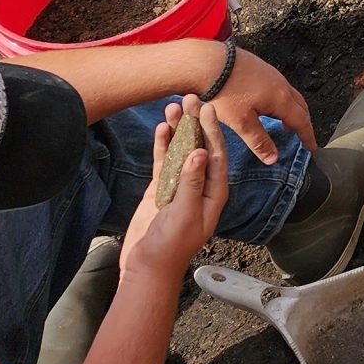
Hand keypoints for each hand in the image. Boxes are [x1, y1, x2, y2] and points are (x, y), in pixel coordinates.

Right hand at [121, 100, 227, 278]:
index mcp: (213, 193)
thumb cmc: (170, 247)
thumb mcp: (183, 214)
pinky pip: (164, 162)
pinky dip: (163, 145)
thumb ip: (190, 183)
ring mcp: (180, 186)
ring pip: (181, 151)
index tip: (208, 108)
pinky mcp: (162, 190)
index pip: (216, 155)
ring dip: (178, 130)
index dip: (213, 131)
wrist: (147, 267)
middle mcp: (200, 186)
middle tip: (191, 97)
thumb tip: (199, 153)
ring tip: (173, 105)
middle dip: (196, 123)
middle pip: (199, 147)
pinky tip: (161, 128)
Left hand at [214, 47, 317, 160]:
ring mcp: (271, 73)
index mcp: (280, 98)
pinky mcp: (260, 68)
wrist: (210, 61)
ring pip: (290, 94)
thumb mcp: (241, 122)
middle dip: (303, 122)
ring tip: (286, 122)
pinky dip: (282, 99)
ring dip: (293, 109)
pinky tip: (267, 103)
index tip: (312, 147)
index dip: (308, 135)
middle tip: (302, 135)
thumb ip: (259, 141)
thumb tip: (274, 159)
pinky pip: (279, 86)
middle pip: (300, 105)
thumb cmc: (226, 91)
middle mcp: (280, 84)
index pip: (301, 120)